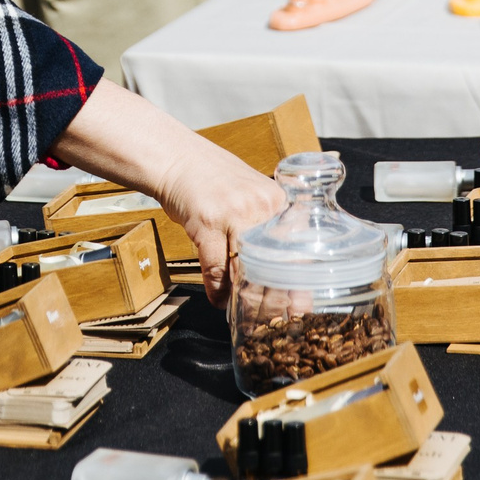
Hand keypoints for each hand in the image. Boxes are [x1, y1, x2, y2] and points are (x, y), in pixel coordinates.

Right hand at [49, 81, 286, 306]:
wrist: (178, 158)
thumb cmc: (215, 178)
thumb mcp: (253, 193)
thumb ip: (269, 222)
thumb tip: (284, 266)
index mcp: (278, 200)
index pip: (297, 250)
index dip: (299, 284)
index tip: (301, 308)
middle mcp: (261, 205)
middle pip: (273, 264)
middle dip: (274, 299)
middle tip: (275, 321)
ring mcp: (233, 213)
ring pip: (245, 269)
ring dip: (244, 297)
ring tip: (247, 316)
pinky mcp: (206, 222)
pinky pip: (215, 266)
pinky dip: (216, 288)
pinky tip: (218, 299)